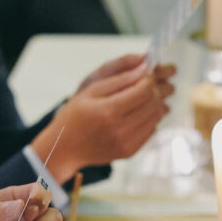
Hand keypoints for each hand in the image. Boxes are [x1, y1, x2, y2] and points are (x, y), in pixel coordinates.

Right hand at [33, 54, 175, 182]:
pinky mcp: (130, 152)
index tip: (145, 74)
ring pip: (156, 117)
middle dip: (154, 90)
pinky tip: (140, 113)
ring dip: (155, 104)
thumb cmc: (75, 116)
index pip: (144, 91)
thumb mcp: (91, 91)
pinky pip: (151, 131)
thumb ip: (120, 79)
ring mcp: (127, 143)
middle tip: (147, 84)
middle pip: (153, 104)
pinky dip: (150, 118)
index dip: (149, 79)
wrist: (66, 148)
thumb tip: (145, 69)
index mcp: (109, 111)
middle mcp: (120, 130)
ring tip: (144, 97)